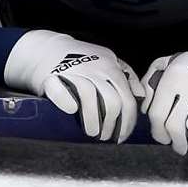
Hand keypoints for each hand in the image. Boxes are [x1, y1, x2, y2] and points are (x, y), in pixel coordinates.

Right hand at [4, 30, 144, 142]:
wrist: (47, 48)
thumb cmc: (82, 59)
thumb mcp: (108, 60)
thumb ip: (128, 76)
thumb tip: (140, 96)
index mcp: (110, 66)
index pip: (126, 98)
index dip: (127, 122)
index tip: (122, 137)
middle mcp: (94, 68)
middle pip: (111, 101)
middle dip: (112, 125)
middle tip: (106, 137)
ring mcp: (73, 71)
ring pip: (89, 97)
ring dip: (92, 120)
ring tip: (92, 133)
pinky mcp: (52, 76)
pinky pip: (61, 92)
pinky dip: (67, 102)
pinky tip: (72, 111)